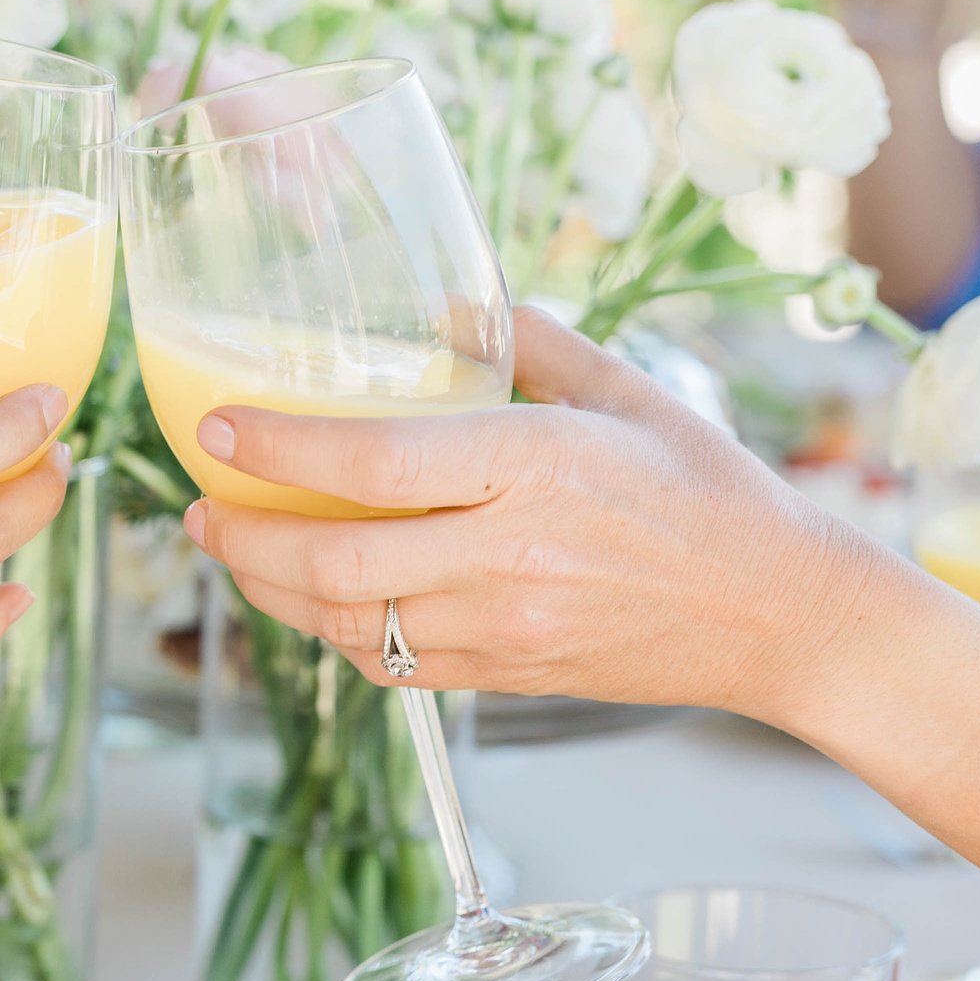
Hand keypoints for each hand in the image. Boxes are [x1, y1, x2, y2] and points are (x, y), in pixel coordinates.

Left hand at [181, 308, 882, 724]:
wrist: (781, 616)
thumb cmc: (712, 493)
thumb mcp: (629, 393)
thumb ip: (533, 341)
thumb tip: (451, 303)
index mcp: (537, 467)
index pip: (374, 463)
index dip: (279, 451)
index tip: (218, 429)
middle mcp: (512, 556)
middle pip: (335, 566)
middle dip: (242, 541)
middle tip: (199, 507)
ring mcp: (507, 630)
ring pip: (349, 626)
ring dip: (270, 593)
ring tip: (233, 550)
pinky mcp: (508, 677)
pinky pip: (391, 666)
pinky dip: (333, 633)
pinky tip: (312, 598)